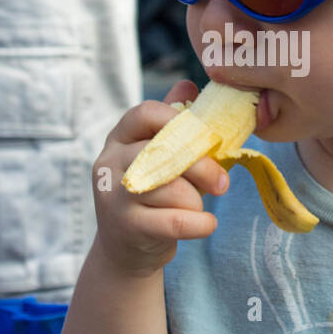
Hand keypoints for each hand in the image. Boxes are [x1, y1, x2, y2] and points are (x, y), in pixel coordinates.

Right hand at [92, 79, 229, 276]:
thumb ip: (173, 124)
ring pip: (174, 189)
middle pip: (165, 151)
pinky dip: (200, 223)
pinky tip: (206, 224)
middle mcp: (110, 162)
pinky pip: (176, 221)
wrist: (126, 249)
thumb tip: (188, 84)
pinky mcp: (126, 227)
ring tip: (196, 209)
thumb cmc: (152, 196)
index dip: (178, 120)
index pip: (146, 113)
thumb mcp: (159, 157)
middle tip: (223, 183)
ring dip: (197, 201)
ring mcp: (114, 196)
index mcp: (119, 138)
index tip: (206, 138)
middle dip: (202, 167)